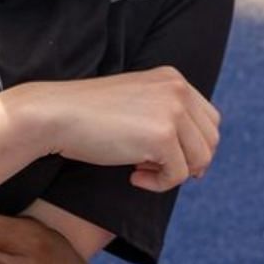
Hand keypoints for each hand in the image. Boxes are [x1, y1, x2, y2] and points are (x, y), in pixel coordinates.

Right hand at [14, 69, 220, 191]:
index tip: (162, 158)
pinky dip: (159, 185)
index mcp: (172, 78)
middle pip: (210, 140)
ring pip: (200, 159)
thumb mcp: (133, 103)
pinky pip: (178, 175)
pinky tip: (132, 178)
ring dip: (173, 173)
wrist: (53, 115)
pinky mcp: (163, 136)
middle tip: (151, 167)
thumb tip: (200, 162)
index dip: (192, 145)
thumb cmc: (85, 114)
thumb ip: (165, 116)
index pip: (208, 119)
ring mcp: (173, 111)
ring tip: (140, 171)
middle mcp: (177, 90)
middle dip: (187, 161)